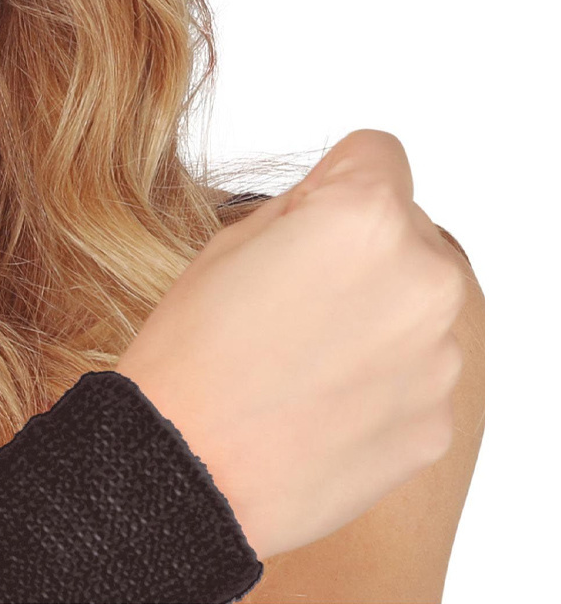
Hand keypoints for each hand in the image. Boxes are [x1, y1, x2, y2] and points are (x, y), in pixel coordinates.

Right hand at [115, 129, 469, 559]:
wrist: (185, 471)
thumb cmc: (190, 357)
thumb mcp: (228, 242)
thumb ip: (305, 211)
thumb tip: (341, 206)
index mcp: (366, 221)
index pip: (377, 153)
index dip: (330, 182)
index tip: (301, 220)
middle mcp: (422, 281)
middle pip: (405, 231)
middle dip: (358, 252)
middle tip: (288, 297)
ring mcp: (439, 357)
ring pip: (413, 305)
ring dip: (372, 318)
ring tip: (297, 356)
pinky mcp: (438, 420)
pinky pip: (415, 374)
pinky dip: (376, 380)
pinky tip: (314, 401)